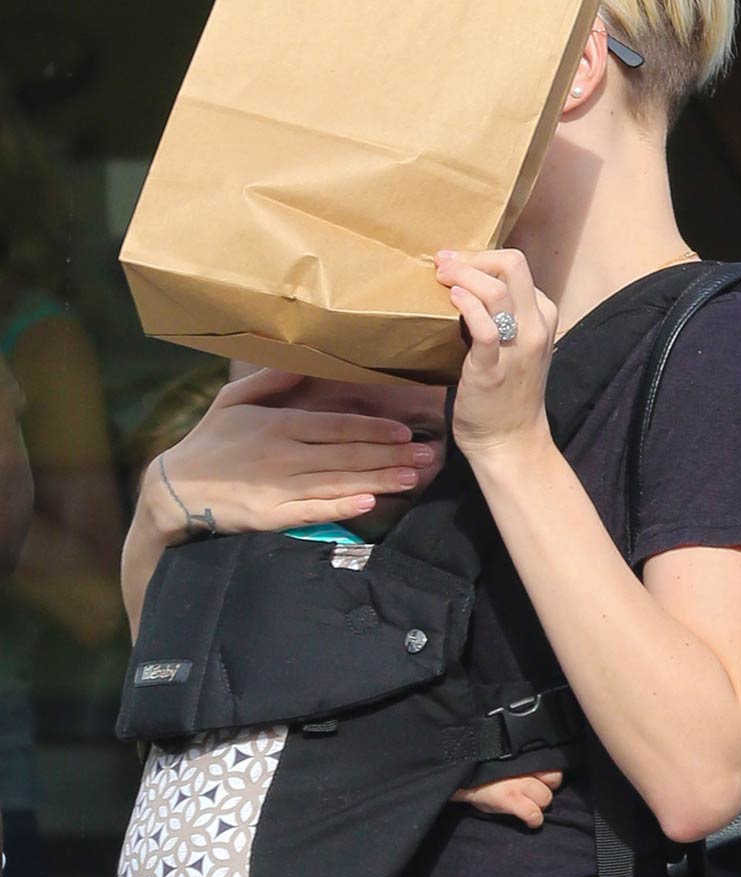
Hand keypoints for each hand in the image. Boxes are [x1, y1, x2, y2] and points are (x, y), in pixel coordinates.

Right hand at [150, 370, 434, 542]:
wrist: (175, 489)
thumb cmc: (209, 441)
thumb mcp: (234, 400)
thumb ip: (273, 381)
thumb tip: (307, 361)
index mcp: (279, 424)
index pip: (336, 426)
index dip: (373, 429)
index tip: (404, 431)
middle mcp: (284, 454)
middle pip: (347, 454)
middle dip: (390, 456)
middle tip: (428, 456)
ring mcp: (279, 486)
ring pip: (339, 482)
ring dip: (379, 481)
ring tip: (413, 479)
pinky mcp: (272, 515)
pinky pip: (314, 511)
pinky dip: (342, 507)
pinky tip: (369, 504)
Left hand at [436, 250, 557, 457]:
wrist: (510, 442)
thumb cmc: (506, 394)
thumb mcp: (516, 346)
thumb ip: (500, 316)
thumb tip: (464, 286)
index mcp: (543, 317)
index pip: (517, 268)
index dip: (482, 258)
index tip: (456, 264)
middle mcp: (536, 328)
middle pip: (513, 265)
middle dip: (473, 257)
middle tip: (444, 264)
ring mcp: (518, 348)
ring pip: (496, 289)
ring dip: (463, 274)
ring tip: (440, 277)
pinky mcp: (494, 368)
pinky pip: (484, 327)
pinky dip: (467, 305)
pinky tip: (452, 299)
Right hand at [450, 771, 561, 829]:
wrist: (460, 775)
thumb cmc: (483, 769)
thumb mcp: (504, 760)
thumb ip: (523, 763)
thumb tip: (540, 771)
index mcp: (523, 755)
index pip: (553, 763)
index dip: (549, 774)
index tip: (541, 779)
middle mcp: (523, 767)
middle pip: (555, 778)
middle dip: (547, 787)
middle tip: (535, 792)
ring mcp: (518, 783)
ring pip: (546, 797)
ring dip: (539, 804)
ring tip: (529, 806)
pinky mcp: (509, 799)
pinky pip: (533, 813)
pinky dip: (534, 819)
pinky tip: (530, 822)